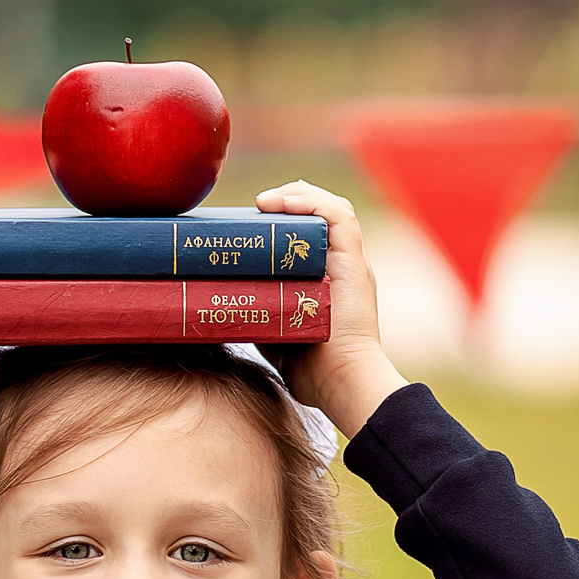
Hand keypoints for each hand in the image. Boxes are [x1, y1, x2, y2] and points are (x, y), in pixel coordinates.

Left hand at [255, 181, 405, 439]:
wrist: (343, 383)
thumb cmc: (315, 373)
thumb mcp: (279, 338)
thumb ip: (262, 319)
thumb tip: (224, 313)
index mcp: (330, 281)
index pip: (313, 235)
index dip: (285, 219)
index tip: (252, 221)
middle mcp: (343, 267)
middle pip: (321, 215)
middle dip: (288, 202)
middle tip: (254, 209)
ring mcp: (351, 263)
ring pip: (331, 209)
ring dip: (297, 195)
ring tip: (265, 202)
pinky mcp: (354, 263)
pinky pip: (338, 216)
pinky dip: (311, 202)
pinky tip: (282, 203)